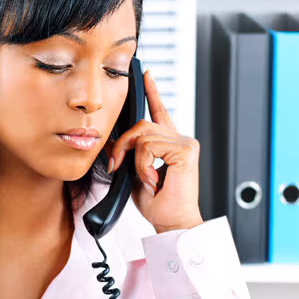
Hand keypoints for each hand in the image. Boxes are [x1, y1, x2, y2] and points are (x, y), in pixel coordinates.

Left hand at [106, 70, 203, 233]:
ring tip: (146, 180)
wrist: (172, 222)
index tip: (146, 75)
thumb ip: (127, 154)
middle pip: (141, 125)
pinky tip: (153, 180)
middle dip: (123, 144)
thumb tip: (112, 142)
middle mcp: (180, 140)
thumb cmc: (158, 203)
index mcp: (169, 144)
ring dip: (135, 161)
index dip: (152, 93)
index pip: (159, 113)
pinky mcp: (186, 150)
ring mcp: (185, 143)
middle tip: (117, 165)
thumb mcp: (134, 174)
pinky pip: (149, 147)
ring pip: (143, 136)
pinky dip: (144, 166)